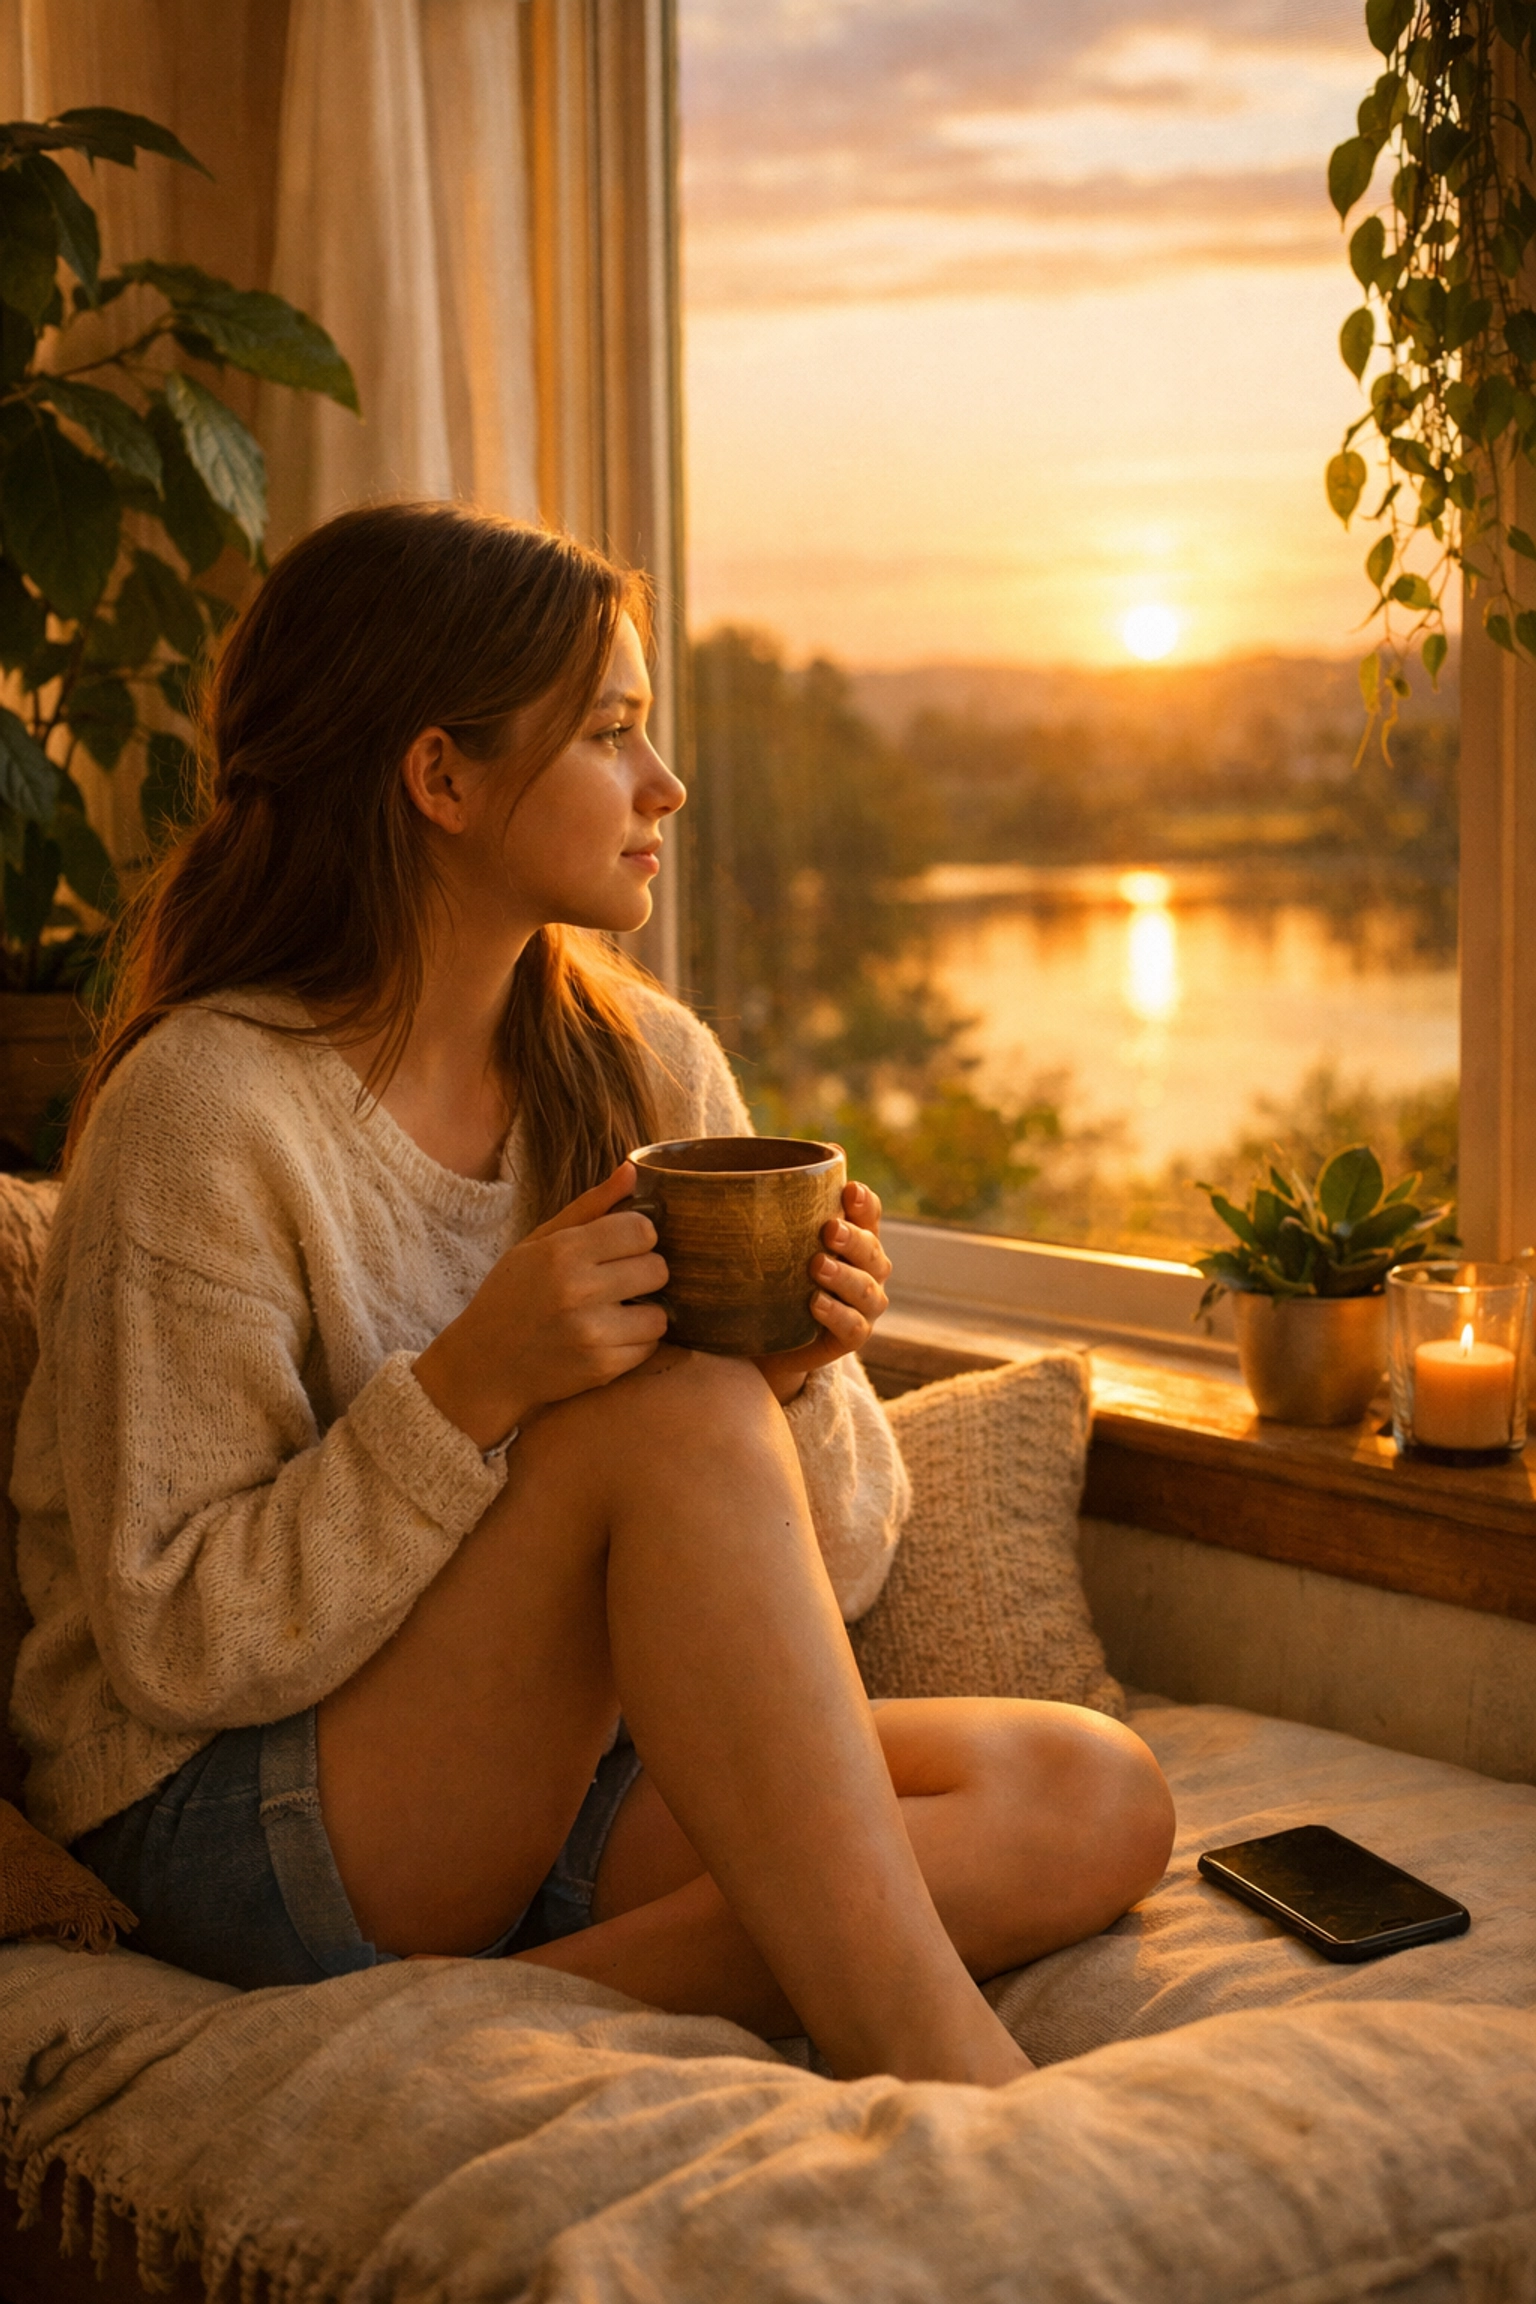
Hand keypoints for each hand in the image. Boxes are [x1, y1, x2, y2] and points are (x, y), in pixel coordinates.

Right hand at [413, 1162, 668, 1447]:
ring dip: (645, 1312)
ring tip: (617, 1311)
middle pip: (657, 1269)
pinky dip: (635, 1342)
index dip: (638, 1236)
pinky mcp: (601, 1369)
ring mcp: (592, 1334)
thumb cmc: (510, 1296)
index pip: (641, 1230)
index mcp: (562, 1253)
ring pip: (660, 1314)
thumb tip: (633, 1170)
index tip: (624, 1246)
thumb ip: (589, 1206)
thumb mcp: (537, 1243)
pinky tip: (609, 1337)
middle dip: (644, 1272)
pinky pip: (648, 1347)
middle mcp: (579, 1291)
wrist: (483, 1366)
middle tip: (620, 1280)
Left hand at [754, 1180, 890, 1404]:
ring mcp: (864, 1305)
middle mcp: (867, 1270)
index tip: (849, 1189)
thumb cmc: (775, 1279)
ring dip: (844, 1276)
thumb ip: (781, 1207)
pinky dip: (837, 1314)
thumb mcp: (776, 1241)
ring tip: (818, 1266)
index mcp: (855, 1239)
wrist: (766, 1339)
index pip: (869, 1215)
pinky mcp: (852, 1337)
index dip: (864, 1203)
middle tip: (829, 1228)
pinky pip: (852, 1327)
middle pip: (871, 1250)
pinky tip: (815, 1303)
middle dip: (853, 1238)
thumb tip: (787, 1163)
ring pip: (866, 1289)